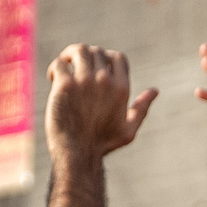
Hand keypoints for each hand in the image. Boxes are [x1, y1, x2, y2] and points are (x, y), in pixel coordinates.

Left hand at [42, 44, 156, 164]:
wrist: (78, 155)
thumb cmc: (102, 146)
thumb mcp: (128, 130)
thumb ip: (141, 109)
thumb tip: (155, 91)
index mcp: (121, 88)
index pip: (117, 57)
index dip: (106, 57)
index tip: (94, 68)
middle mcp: (104, 81)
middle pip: (96, 52)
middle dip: (86, 58)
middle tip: (74, 70)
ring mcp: (84, 81)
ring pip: (79, 50)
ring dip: (70, 54)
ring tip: (64, 66)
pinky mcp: (65, 85)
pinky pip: (60, 63)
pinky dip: (56, 66)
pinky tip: (52, 77)